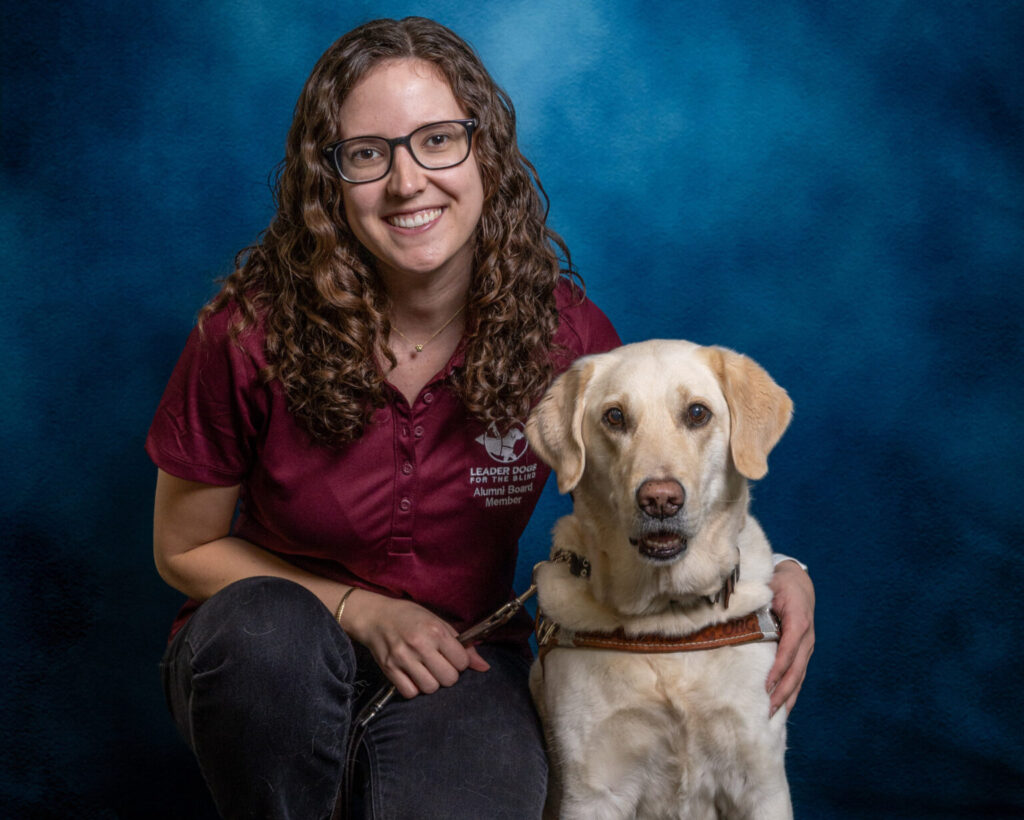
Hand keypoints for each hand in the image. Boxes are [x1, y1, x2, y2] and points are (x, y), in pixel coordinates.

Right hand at [341, 590, 489, 697]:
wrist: (375, 616)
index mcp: (435, 630)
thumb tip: (484, 666)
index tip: (453, 657)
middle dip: (448, 674)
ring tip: (426, 670)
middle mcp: (420, 645)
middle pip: (449, 679)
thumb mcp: (438, 622)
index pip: (462, 662)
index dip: (460, 662)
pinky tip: (413, 676)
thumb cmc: (409, 617)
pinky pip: (410, 693)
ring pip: (431, 688)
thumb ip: (461, 644)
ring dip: (432, 683)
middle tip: (440, 665)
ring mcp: (403, 659)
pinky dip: (414, 688)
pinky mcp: (389, 669)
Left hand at [767, 560, 814, 716]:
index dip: (778, 670)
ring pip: (799, 676)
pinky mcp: (804, 651)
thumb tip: (732, 610)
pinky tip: (783, 706)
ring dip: (788, 697)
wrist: (799, 581)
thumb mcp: (768, 586)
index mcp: (798, 621)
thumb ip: (755, 599)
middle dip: (782, 692)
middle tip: (767, 711)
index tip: (766, 686)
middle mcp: (806, 637)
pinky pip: (799, 673)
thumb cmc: (779, 584)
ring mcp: (807, 646)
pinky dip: (792, 691)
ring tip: (774, 716)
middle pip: (796, 670)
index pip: (788, 650)